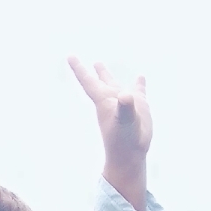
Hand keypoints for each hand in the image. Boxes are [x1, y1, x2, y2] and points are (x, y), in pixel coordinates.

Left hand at [68, 56, 150, 210]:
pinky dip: (139, 84)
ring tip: (98, 64)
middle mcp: (112, 100)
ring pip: (115, 84)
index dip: (79, 68)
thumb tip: (126, 96)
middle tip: (74, 59)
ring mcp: (125, 103)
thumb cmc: (125, 141)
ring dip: (107, 75)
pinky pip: (138, 91)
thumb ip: (125, 108)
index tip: (69, 55)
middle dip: (89, 71)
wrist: (132, 155)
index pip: (88, 81)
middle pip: (98, 81)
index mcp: (104, 101)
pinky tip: (140, 77)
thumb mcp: (125, 122)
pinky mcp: (139, 107)